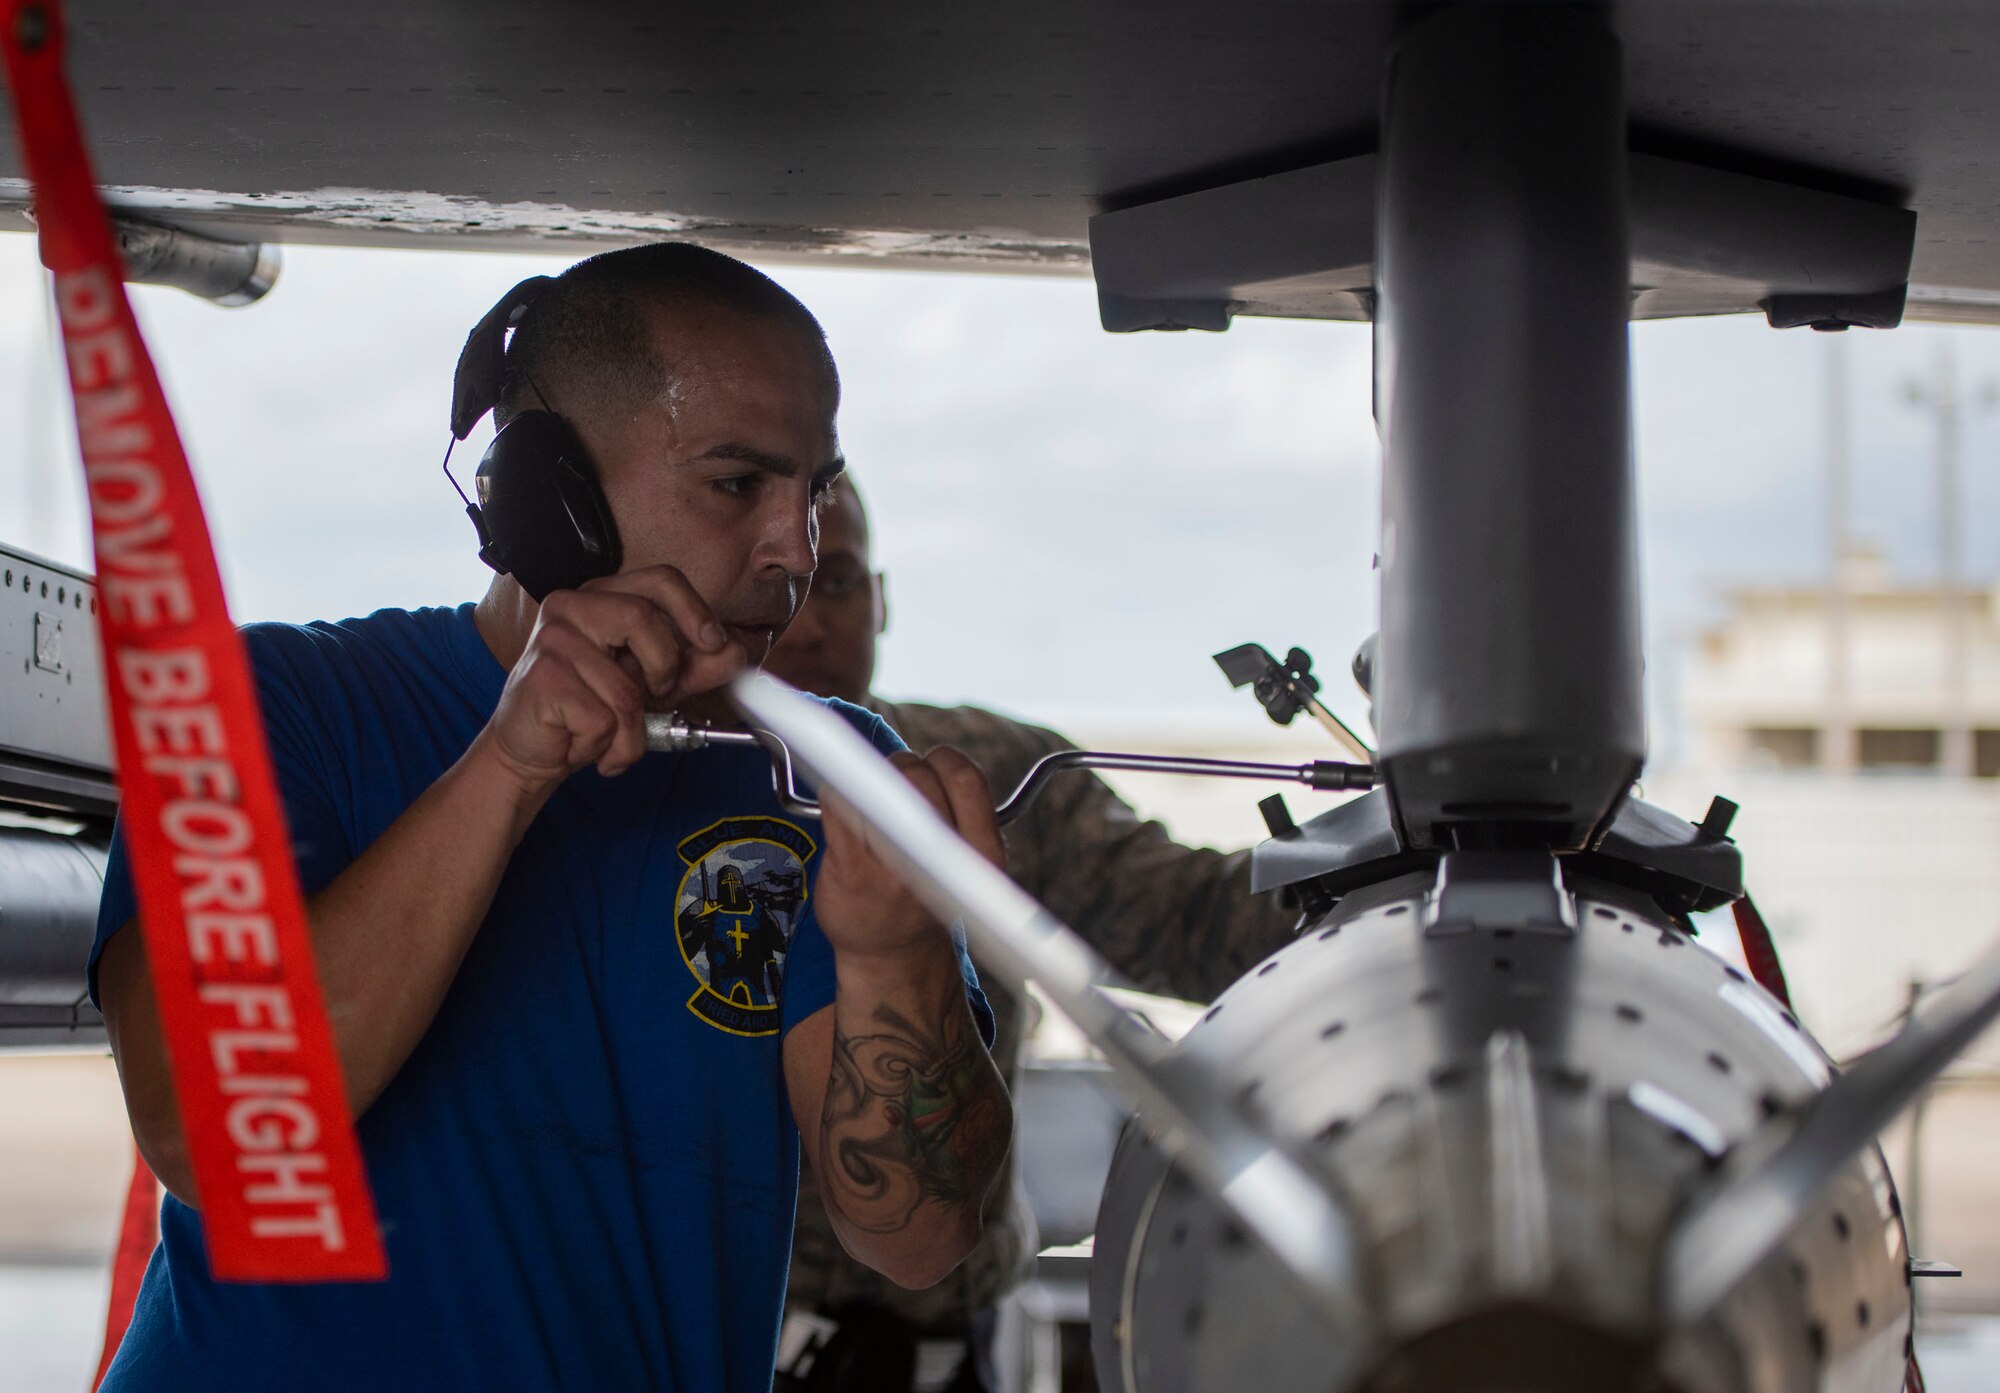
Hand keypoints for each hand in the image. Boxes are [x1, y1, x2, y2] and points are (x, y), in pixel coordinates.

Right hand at [476, 566, 749, 798]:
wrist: (533, 752)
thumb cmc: (589, 709)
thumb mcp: (653, 684)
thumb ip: (694, 666)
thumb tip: (734, 652)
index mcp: (602, 596)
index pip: (660, 579)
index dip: (694, 609)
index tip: (713, 641)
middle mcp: (571, 606)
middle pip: (644, 618)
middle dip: (664, 670)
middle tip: (653, 695)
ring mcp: (551, 639)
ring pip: (625, 685)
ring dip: (631, 727)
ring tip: (609, 732)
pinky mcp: (542, 678)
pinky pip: (602, 718)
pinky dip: (607, 746)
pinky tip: (583, 743)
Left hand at [813, 746, 1002, 963]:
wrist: (896, 960)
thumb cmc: (931, 901)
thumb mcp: (971, 862)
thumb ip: (962, 811)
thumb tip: (928, 758)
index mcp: (981, 854)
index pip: (966, 778)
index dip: (942, 763)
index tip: (929, 770)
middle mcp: (941, 861)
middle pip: (917, 775)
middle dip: (901, 767)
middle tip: (892, 787)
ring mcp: (893, 866)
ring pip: (876, 785)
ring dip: (867, 780)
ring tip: (869, 802)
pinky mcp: (850, 869)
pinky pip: (838, 804)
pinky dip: (836, 793)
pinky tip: (840, 804)